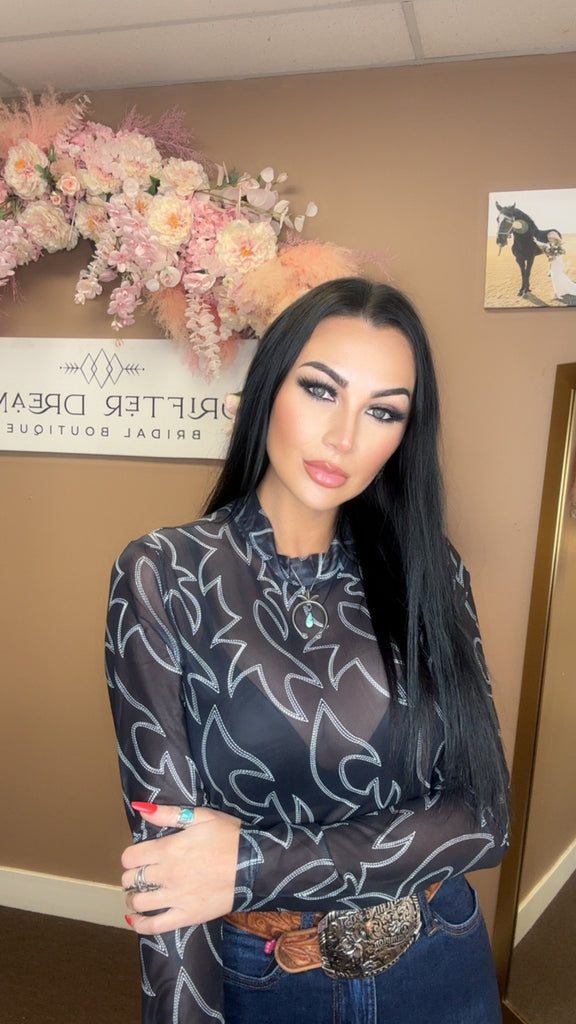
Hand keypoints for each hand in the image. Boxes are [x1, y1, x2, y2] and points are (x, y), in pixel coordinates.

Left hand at [121, 803, 240, 934]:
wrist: (254, 865)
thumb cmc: (229, 836)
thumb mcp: (201, 816)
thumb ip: (169, 814)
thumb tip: (140, 808)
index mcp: (169, 848)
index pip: (130, 857)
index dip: (130, 857)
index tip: (138, 857)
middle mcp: (167, 874)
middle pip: (131, 879)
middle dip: (131, 876)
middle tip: (140, 874)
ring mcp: (175, 898)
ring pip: (139, 902)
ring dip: (133, 898)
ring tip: (140, 893)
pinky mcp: (186, 916)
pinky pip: (154, 925)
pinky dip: (139, 924)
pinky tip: (134, 918)